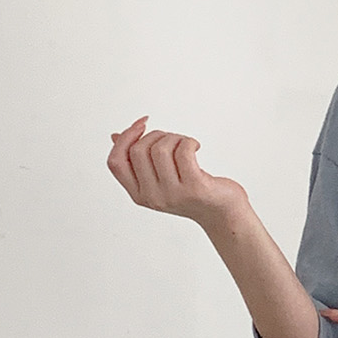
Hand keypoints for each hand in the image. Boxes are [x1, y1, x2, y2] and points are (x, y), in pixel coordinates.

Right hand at [107, 115, 248, 226]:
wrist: (222, 213)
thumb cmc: (192, 191)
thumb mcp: (160, 177)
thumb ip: (138, 161)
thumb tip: (115, 136)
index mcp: (139, 194)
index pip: (115, 162)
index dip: (125, 138)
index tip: (141, 124)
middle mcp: (152, 197)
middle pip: (138, 150)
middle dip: (156, 135)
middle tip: (173, 139)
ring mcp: (172, 194)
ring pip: (160, 149)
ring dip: (174, 137)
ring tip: (185, 144)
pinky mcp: (194, 188)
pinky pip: (183, 151)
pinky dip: (189, 141)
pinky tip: (195, 146)